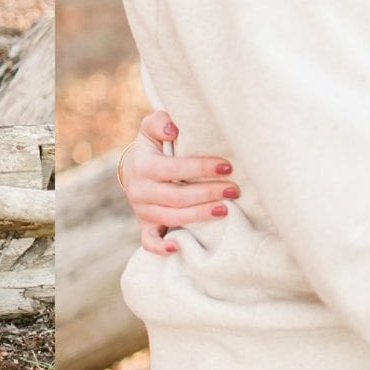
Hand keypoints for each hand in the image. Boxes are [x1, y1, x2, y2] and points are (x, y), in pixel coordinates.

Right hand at [119, 110, 236, 254]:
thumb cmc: (153, 146)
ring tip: (225, 210)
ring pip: (171, 217)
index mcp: (142, 166)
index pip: (174, 168)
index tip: (227, 166)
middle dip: (208, 193)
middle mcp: (139, 190)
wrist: (135, 169)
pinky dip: (161, 248)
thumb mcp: (152, 128)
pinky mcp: (145, 226)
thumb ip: (160, 122)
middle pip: (177, 197)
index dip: (201, 168)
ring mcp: (142, 211)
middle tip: (234, 190)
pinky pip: (149, 242)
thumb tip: (173, 128)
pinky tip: (179, 247)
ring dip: (199, 216)